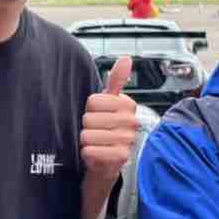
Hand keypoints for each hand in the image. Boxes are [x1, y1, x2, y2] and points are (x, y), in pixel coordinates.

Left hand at [81, 56, 138, 181]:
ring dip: (87, 141)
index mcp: (128, 105)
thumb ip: (116, 80)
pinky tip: (97, 154)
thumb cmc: (107, 127)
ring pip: (88, 135)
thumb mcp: (109, 102)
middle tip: (97, 131)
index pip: (93, 101)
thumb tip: (126, 59)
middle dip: (87, 126)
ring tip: (97, 143)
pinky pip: (90, 151)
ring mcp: (127, 140)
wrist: (108, 159)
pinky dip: (87, 154)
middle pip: (89, 118)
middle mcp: (131, 122)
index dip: (90, 110)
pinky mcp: (120, 158)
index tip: (99, 115)